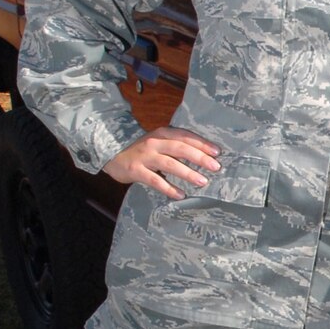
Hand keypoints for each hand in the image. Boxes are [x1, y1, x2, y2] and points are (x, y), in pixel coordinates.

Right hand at [104, 126, 220, 197]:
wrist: (111, 153)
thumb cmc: (142, 150)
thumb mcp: (158, 142)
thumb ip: (175, 146)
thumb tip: (203, 156)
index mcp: (162, 134)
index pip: (185, 136)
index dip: (202, 144)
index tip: (217, 152)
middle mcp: (154, 143)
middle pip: (180, 148)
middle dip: (199, 157)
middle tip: (215, 167)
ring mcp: (144, 156)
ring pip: (170, 164)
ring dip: (187, 173)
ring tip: (202, 182)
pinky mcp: (136, 170)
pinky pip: (155, 180)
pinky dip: (169, 188)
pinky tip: (180, 194)